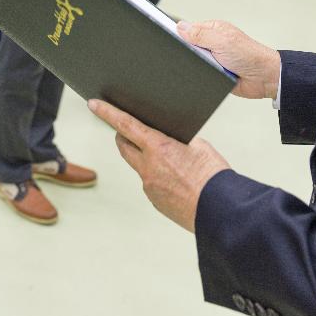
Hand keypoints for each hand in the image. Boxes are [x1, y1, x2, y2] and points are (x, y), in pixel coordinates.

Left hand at [88, 100, 229, 232]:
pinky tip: (177, 179)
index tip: (93, 104)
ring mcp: (150, 187)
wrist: (221, 211)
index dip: (107, 112)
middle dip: (124, 136)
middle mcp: (148, 168)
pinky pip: (151, 184)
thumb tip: (168, 141)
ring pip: (140, 166)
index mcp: (158, 148)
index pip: (125, 125)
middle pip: (124, 146)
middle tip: (130, 130)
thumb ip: (178, 140)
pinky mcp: (156, 202)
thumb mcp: (200, 146)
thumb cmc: (214, 177)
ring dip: (147, 159)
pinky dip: (159, 177)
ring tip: (172, 160)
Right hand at [181, 20, 279, 99]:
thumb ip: (201, 34)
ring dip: (198, 64)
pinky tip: (207, 74)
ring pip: (193, 61)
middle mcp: (212, 42)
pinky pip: (199, 73)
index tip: (174, 39)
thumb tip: (181, 27)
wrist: (264, 78)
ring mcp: (213, 58)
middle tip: (199, 55)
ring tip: (208, 66)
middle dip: (190, 52)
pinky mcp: (213, 72)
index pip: (189, 29)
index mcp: (214, 29)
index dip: (181, 34)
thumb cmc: (250, 56)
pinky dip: (202, 74)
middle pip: (189, 46)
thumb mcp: (223, 41)